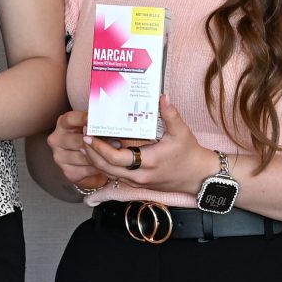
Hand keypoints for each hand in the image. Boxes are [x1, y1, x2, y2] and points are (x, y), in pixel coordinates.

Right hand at [46, 109, 113, 192]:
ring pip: (83, 157)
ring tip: (116, 154)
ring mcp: (60, 157)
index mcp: (63, 124)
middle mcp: (56, 139)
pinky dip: (98, 168)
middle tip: (117, 143)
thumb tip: (113, 121)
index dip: (83, 119)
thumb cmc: (96, 139)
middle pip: (78, 140)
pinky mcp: (68, 172)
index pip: (70, 119)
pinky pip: (86, 170)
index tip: (97, 120)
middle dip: (98, 142)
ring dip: (101, 157)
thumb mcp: (95, 127)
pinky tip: (108, 165)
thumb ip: (99, 124)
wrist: (94, 161)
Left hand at [77, 97, 217, 195]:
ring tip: (86, 145)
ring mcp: (138, 182)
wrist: (198, 177)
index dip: (99, 148)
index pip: (115, 158)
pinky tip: (100, 154)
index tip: (89, 135)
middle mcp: (140, 175)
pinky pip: (116, 177)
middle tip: (83, 137)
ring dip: (95, 161)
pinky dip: (105, 166)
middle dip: (91, 153)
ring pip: (108, 174)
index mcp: (148, 162)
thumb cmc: (189, 154)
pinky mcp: (138, 185)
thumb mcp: (181, 132)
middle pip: (105, 168)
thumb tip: (163, 96)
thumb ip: (170, 114)